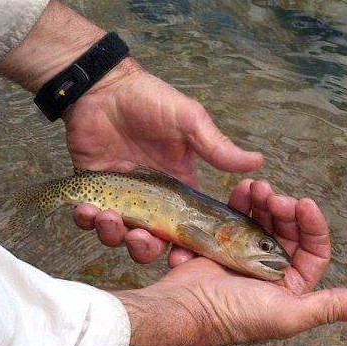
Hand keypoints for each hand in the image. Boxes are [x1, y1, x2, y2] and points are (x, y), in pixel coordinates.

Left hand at [70, 58, 262, 263]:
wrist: (102, 87)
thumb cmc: (149, 100)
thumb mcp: (189, 121)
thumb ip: (217, 147)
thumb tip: (259, 161)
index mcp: (179, 189)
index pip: (187, 229)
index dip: (186, 249)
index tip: (181, 257)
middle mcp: (151, 200)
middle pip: (152, 242)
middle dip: (145, 248)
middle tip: (139, 238)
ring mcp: (121, 198)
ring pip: (119, 236)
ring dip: (113, 235)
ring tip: (107, 217)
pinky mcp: (93, 193)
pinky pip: (89, 219)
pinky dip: (87, 221)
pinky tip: (87, 210)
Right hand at [116, 180, 346, 345]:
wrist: (186, 309)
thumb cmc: (237, 315)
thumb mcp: (288, 314)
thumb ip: (327, 307)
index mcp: (290, 287)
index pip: (314, 250)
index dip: (313, 225)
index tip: (304, 203)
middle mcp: (271, 271)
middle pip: (288, 230)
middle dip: (284, 208)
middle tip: (275, 196)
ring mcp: (246, 256)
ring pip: (264, 220)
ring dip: (264, 201)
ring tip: (257, 188)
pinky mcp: (222, 244)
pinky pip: (238, 216)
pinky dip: (242, 202)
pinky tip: (242, 191)